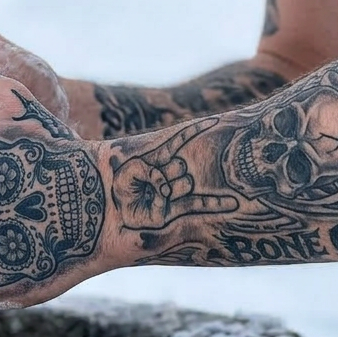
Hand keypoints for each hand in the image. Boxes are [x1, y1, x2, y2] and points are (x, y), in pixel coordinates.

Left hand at [110, 117, 238, 228]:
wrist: (103, 211)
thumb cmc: (114, 186)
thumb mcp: (127, 168)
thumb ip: (147, 172)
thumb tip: (165, 189)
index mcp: (157, 159)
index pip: (178, 141)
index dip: (195, 133)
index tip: (214, 123)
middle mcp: (168, 175)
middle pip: (180, 166)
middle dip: (168, 170)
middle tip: (147, 180)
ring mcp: (172, 194)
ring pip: (184, 183)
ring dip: (168, 187)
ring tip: (152, 194)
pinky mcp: (172, 214)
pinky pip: (196, 206)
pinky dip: (215, 205)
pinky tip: (234, 203)